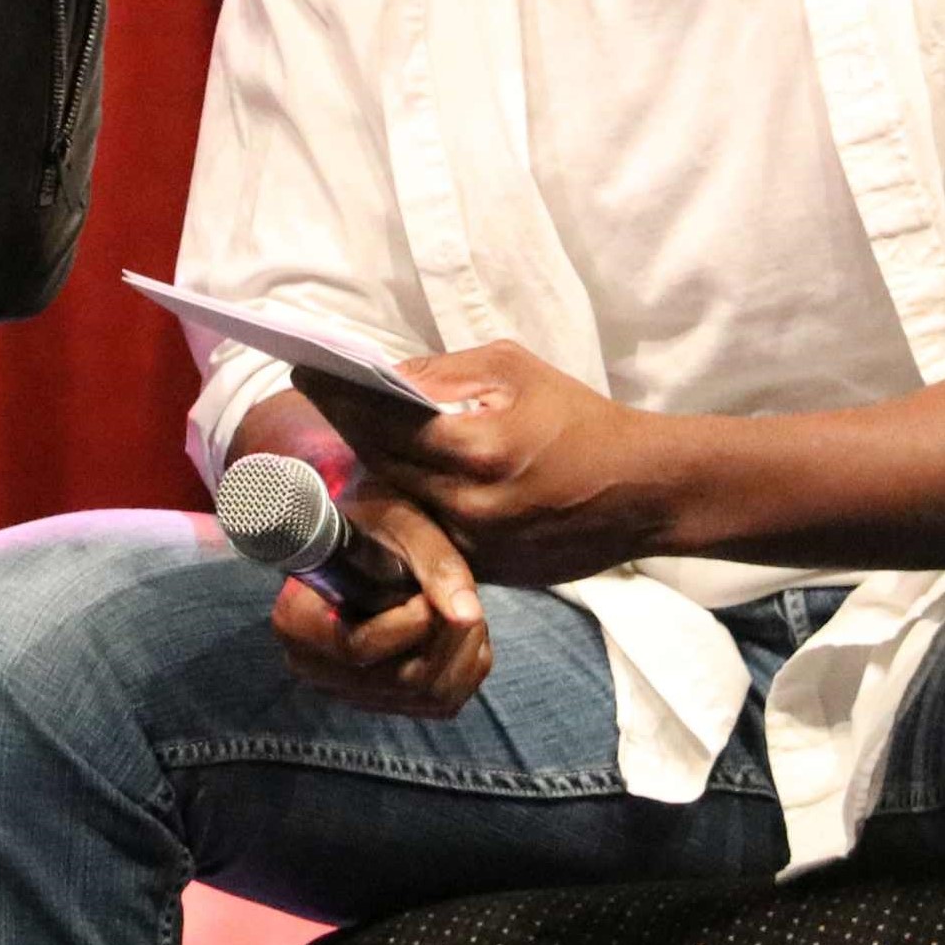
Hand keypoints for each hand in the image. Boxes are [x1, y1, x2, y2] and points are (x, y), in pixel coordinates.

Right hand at [265, 486, 494, 718]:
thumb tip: (468, 614)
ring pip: (428, 696)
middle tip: (463, 595)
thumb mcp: (404, 525)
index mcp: (296, 622)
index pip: (357, 648)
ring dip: (464, 652)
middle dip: (447, 637)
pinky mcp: (385, 701)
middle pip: (400, 679)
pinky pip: (441, 705)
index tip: (427, 593)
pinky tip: (461, 632)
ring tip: (463, 607)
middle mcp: (314, 667)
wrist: (373, 537)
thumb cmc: (378, 523)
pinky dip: (466, 669)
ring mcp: (350, 691)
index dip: (409, 624)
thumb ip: (436, 564)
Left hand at [299, 341, 678, 587]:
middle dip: (345, 429)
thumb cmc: (580, 419)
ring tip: (343, 435)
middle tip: (314, 397)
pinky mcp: (479, 572)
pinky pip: (420, 536)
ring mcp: (470, 547)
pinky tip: (386, 476)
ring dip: (368, 469)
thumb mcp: (514, 372)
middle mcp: (464, 506)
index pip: (382, 419)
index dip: (338, 396)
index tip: (303, 373)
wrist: (640, 492)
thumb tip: (382, 374)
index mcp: (475, 449)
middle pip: (377, 464)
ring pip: (393, 506)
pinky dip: (401, 504)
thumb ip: (443, 373)